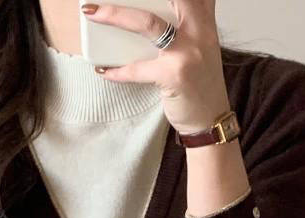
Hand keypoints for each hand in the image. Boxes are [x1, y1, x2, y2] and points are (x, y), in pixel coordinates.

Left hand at [80, 1, 231, 133]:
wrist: (211, 120)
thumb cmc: (201, 84)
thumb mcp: (202, 46)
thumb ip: (188, 25)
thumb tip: (153, 11)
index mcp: (204, 21)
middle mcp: (199, 31)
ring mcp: (186, 53)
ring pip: (147, 23)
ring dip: (115, 16)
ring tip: (93, 13)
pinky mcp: (174, 76)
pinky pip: (137, 69)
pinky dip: (117, 70)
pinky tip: (104, 70)